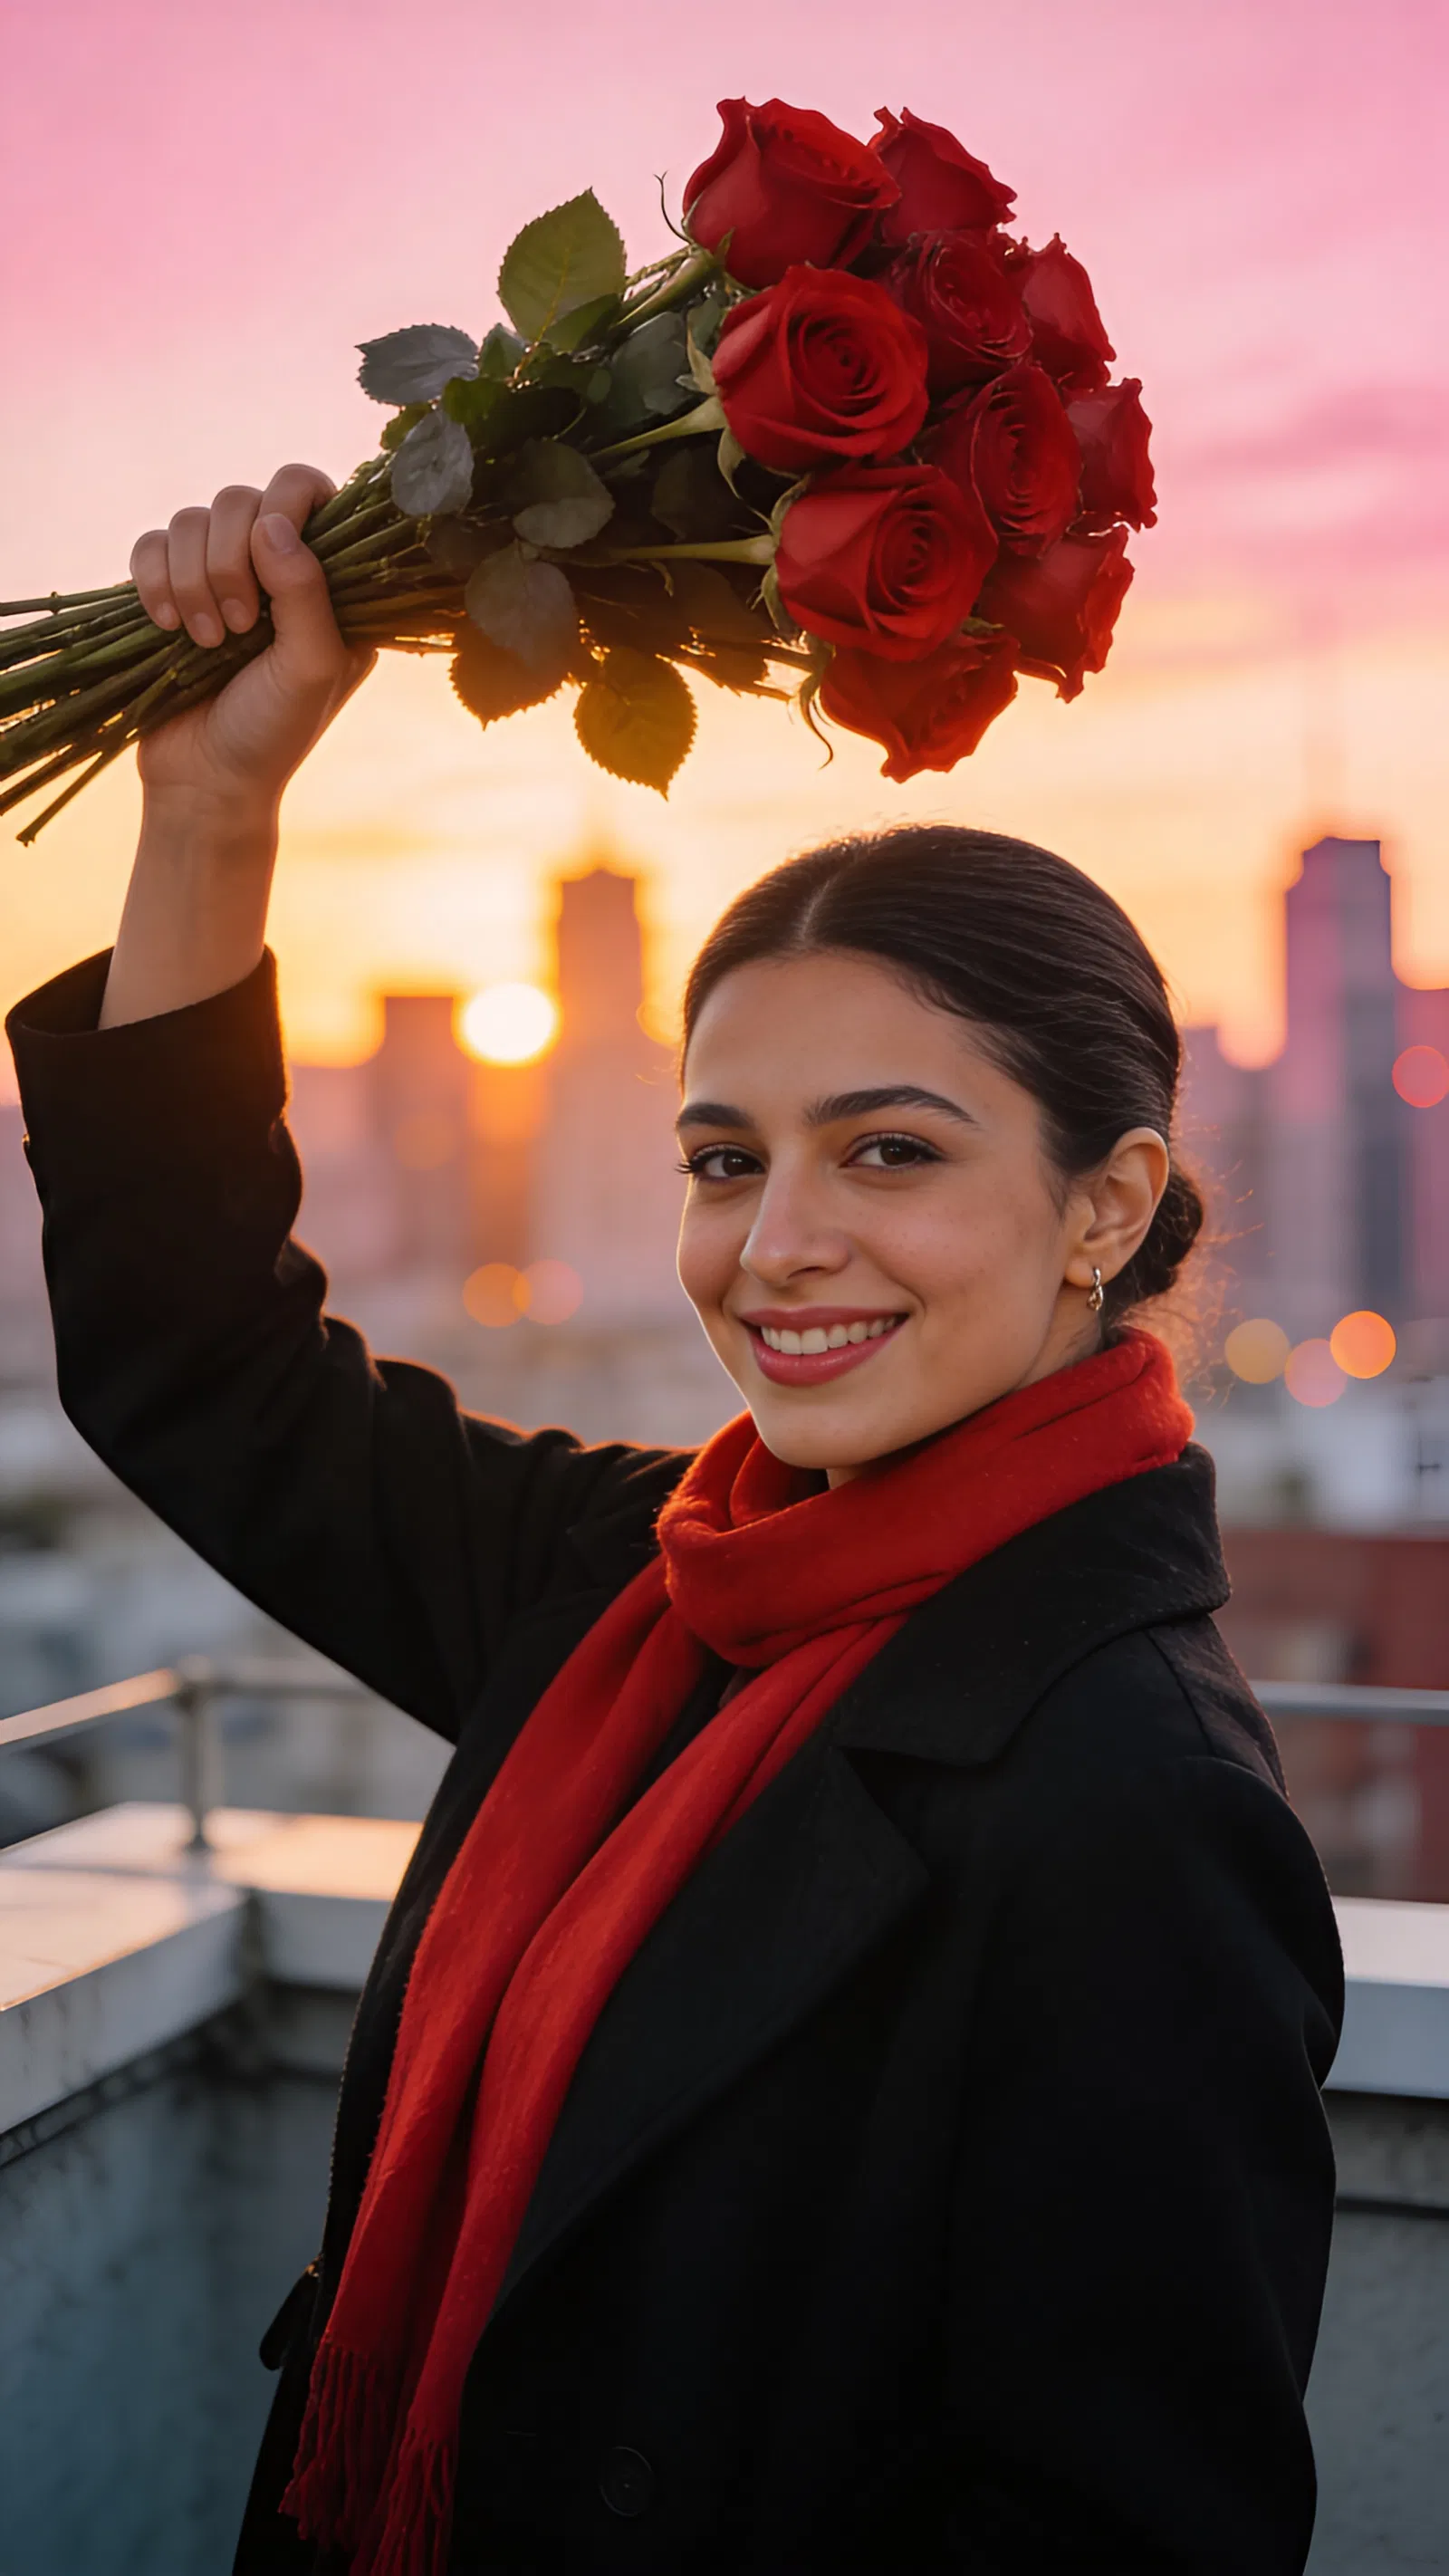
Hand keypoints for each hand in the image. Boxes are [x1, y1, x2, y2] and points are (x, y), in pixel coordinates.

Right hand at [130, 463, 374, 827]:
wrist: (206, 782)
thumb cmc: (273, 733)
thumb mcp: (309, 668)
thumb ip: (306, 592)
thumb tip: (274, 521)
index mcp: (328, 581)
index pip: (309, 489)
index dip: (287, 506)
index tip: (272, 558)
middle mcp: (275, 568)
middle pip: (242, 498)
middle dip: (230, 561)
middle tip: (238, 627)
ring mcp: (219, 575)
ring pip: (190, 519)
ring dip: (191, 579)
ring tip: (205, 641)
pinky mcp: (169, 589)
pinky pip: (149, 544)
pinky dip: (152, 580)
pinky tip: (167, 626)